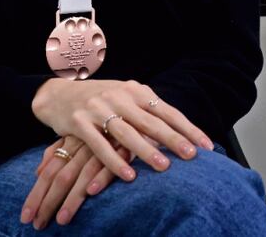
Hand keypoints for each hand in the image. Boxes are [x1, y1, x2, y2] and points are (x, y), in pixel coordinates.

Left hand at [21, 135, 130, 228]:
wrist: (131, 110)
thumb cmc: (102, 124)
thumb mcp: (78, 133)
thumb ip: (58, 150)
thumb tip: (38, 172)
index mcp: (70, 142)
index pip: (48, 173)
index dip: (36, 194)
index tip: (26, 216)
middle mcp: (82, 146)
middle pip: (61, 177)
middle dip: (48, 202)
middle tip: (38, 224)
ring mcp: (102, 147)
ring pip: (82, 174)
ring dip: (72, 198)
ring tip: (62, 219)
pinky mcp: (123, 148)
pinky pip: (109, 164)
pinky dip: (100, 177)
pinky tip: (92, 191)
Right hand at [31, 79, 211, 182]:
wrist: (58, 94)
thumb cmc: (100, 100)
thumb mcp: (126, 97)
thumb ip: (148, 111)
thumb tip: (180, 131)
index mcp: (136, 91)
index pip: (168, 111)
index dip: (188, 128)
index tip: (207, 145)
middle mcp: (120, 97)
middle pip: (152, 121)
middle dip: (173, 139)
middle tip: (192, 156)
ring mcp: (98, 108)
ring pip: (127, 132)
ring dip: (146, 150)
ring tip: (164, 167)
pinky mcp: (79, 122)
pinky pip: (100, 144)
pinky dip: (114, 160)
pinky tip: (128, 175)